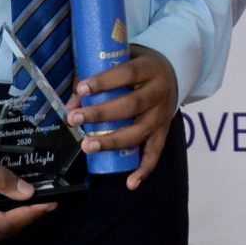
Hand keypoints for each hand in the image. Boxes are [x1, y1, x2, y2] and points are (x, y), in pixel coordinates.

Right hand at [0, 154, 54, 244]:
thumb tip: (28, 192)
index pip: (4, 223)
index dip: (30, 214)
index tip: (51, 203)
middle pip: (5, 231)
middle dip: (30, 217)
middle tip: (52, 201)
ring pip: (1, 233)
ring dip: (21, 219)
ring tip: (41, 204)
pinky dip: (9, 221)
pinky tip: (21, 209)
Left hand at [71, 46, 178, 190]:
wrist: (172, 75)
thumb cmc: (138, 68)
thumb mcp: (123, 61)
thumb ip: (97, 78)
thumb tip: (72, 103)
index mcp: (150, 69)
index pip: (127, 74)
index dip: (104, 82)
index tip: (81, 89)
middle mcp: (159, 93)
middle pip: (131, 105)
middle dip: (100, 114)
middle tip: (75, 119)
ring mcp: (163, 115)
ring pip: (139, 132)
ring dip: (112, 141)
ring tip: (86, 146)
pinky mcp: (163, 132)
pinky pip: (155, 153)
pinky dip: (144, 170)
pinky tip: (130, 183)